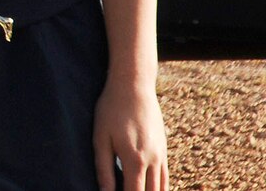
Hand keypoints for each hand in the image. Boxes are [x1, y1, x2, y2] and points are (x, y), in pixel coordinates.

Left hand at [93, 74, 166, 190]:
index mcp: (135, 160)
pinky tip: (148, 187)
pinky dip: (159, 187)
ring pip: (162, 187)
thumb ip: (103, 168)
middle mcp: (153, 161)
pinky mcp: (164, 148)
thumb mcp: (100, 138)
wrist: (134, 86)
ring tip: (137, 189)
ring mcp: (161, 155)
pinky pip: (166, 176)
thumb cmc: (111, 110)